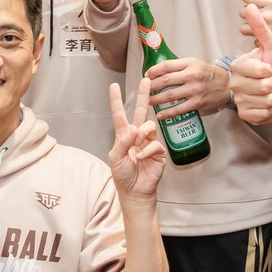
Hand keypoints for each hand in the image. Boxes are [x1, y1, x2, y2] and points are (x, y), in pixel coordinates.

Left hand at [107, 80, 165, 196]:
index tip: (113, 86)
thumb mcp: (115, 158)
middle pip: (141, 111)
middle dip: (144, 95)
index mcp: (123, 135)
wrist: (135, 191)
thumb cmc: (123, 175)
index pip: (119, 114)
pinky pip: (155, 143)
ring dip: (142, 134)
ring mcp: (148, 142)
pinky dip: (147, 150)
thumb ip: (123, 142)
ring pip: (149, 126)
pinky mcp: (158, 152)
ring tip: (136, 147)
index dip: (116, 100)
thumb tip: (133, 129)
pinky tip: (142, 158)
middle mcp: (136, 136)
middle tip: (146, 80)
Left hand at [144, 56, 228, 119]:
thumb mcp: (195, 63)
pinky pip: (178, 109)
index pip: (166, 66)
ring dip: (156, 99)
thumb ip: (179, 66)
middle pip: (165, 80)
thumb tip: (159, 72)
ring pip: (169, 95)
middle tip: (144, 89)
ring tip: (149, 101)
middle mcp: (191, 76)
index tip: (146, 75)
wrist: (228, 84)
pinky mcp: (197, 103)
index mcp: (190, 64)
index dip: (153, 71)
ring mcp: (194, 90)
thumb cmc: (209, 74)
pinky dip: (167, 113)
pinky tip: (160, 114)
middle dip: (151, 86)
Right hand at [232, 5, 271, 123]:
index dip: (267, 70)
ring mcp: (239, 100)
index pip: (254, 69)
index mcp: (238, 65)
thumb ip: (261, 27)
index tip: (270, 68)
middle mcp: (235, 83)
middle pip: (259, 86)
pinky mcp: (246, 115)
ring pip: (261, 101)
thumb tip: (250, 5)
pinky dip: (270, 110)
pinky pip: (260, 114)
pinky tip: (270, 104)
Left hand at [238, 0, 271, 54]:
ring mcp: (267, 30)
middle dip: (248, 12)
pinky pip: (254, 41)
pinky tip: (268, 37)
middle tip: (257, 14)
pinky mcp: (269, 43)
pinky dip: (259, 39)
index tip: (252, 0)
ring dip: (250, 26)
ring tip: (260, 27)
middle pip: (242, 12)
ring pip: (243, 28)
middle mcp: (268, 15)